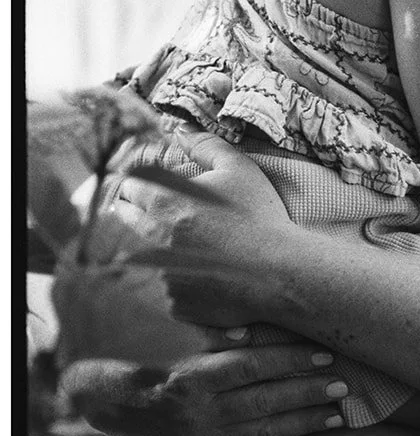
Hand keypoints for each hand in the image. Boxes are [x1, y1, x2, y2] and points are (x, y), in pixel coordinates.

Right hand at [60, 342, 348, 435]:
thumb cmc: (137, 357)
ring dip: (306, 415)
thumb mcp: (167, 337)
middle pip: (264, 399)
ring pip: (265, 426)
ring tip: (341, 407)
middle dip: (307, 389)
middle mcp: (198, 413)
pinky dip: (290, 432)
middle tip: (345, 378)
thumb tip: (255, 327)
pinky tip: (318, 425)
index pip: (250, 367)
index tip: (323, 351)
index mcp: (187, 379)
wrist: (101, 403)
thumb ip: (213, 334)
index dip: (289, 359)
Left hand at [112, 130, 289, 327]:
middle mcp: (153, 241)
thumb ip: (205, 146)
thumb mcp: (238, 170)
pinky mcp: (172, 304)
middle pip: (123, 221)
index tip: (149, 188)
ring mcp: (160, 276)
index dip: (137, 185)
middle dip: (138, 212)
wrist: (280, 272)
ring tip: (189, 248)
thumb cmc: (260, 217)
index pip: (127, 188)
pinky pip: (163, 290)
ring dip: (155, 249)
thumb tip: (179, 130)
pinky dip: (176, 282)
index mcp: (163, 203)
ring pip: (141, 257)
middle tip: (166, 214)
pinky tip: (202, 277)